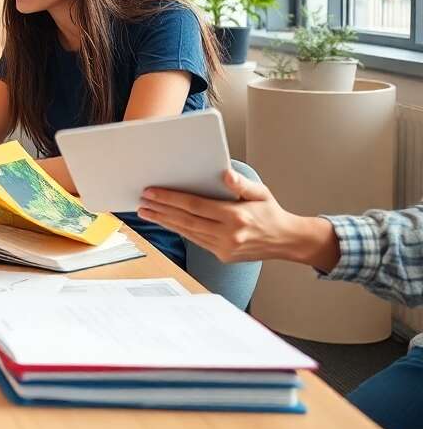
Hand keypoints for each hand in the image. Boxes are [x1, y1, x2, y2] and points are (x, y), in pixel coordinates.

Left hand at [138, 169, 339, 269]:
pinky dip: (179, 230)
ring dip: (164, 221)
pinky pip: (195, 241)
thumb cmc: (270, 212)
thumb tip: (224, 172)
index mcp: (236, 217)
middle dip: (160, 210)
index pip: (194, 206)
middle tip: (141, 201)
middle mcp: (228, 235)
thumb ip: (241, 183)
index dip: (170, 199)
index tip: (151, 192)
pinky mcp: (222, 256)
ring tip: (146, 212)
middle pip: (185, 220)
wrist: (287, 241)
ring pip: (187, 232)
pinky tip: (166, 222)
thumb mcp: (260, 192)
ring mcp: (224, 248)